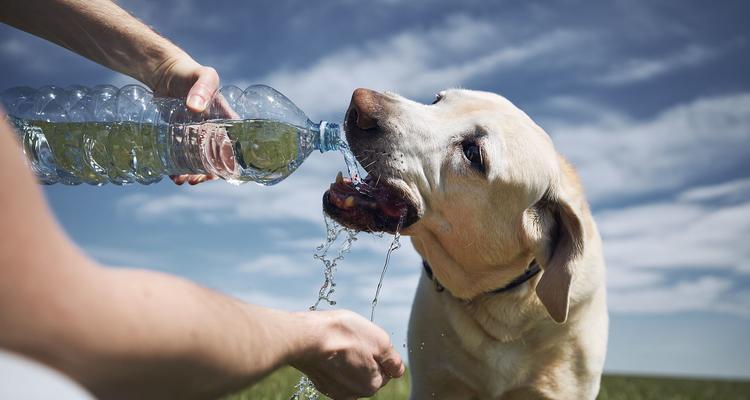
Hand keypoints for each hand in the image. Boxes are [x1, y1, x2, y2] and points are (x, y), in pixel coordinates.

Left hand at [151, 54, 221, 184]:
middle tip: (193, 180)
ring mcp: (196, 136)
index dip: (228, 163)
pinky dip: (178, 167)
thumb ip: (202, 89)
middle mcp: (214, 131)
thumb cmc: (190, 73)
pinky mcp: (180, 137)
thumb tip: (196, 108)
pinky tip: (172, 174)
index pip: (234, 147)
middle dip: (207, 174)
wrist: (166, 73)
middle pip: (216, 159)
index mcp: (226, 121)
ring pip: (198, 161)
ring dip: (192, 174)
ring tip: (180, 180)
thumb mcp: (203, 77)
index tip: (217, 173)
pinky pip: (182, 156)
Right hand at [291, 310, 404, 399]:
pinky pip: (335, 373)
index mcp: (372, 384)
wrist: (307, 337)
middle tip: (352, 341)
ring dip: (349, 360)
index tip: (366, 340)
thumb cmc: (344, 334)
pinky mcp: (320, 384)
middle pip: (368, 372)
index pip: (386, 370)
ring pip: (351, 373)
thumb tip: (398, 370)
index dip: (379, 352)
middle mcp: (355, 393)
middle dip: (364, 358)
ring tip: (339, 344)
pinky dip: (334, 363)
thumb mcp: (380, 340)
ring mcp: (336, 391)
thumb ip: (393, 359)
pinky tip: (328, 351)